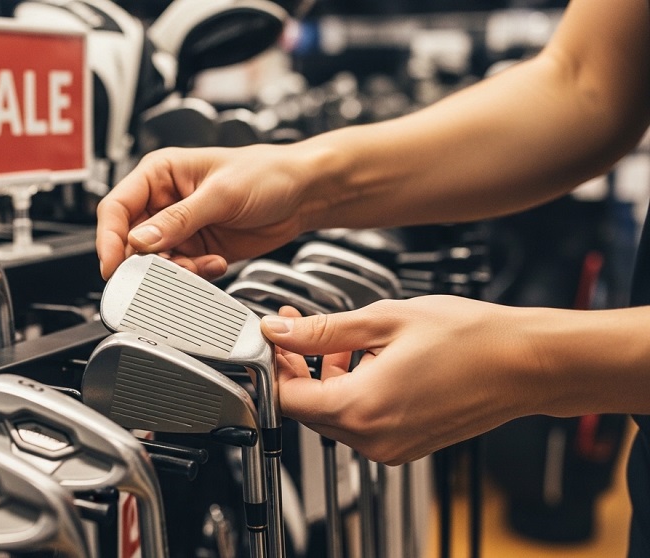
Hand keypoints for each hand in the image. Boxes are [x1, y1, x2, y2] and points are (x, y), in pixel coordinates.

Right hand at [96, 145, 312, 278]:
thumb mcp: (221, 193)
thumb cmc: (267, 173)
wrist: (304, 193)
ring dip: (175, 271)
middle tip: (163, 271)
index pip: (116, 207)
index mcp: (160, 174)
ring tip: (202, 264)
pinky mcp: (197, 249)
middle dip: (146, 261)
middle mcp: (164, 201)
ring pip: (155, 262)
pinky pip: (180, 272)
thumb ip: (179, 219)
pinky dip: (194, 276)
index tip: (113, 266)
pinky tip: (216, 263)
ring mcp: (180, 228)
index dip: (109, 238)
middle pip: (131, 240)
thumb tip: (141, 240)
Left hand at [261, 297, 542, 464]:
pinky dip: (354, 390)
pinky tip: (369, 358)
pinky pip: (361, 420)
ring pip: (333, 413)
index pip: (286, 397)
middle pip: (307, 407)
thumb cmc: (470, 339)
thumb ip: (321, 330)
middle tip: (301, 326)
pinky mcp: (405, 445)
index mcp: (362, 409)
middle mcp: (373, 438)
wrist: (527, 364)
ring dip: (327, 375)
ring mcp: (390, 447)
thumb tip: (278, 330)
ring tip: (347, 337)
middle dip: (298, 365)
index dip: (274, 363)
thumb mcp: (383, 320)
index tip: (275, 335)